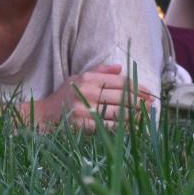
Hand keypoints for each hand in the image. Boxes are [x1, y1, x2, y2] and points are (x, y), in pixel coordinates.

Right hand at [21, 64, 153, 131]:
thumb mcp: (78, 79)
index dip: (138, 88)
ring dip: (136, 116)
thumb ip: (99, 72)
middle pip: (123, 97)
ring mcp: (84, 109)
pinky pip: (110, 126)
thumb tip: (120, 67)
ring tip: (145, 117)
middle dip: (141, 102)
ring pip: (119, 112)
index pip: (120, 81)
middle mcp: (86, 91)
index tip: (149, 94)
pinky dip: (124, 127)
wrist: (43, 116)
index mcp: (87, 78)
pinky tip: (132, 127)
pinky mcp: (83, 125)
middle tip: (151, 107)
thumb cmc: (63, 97)